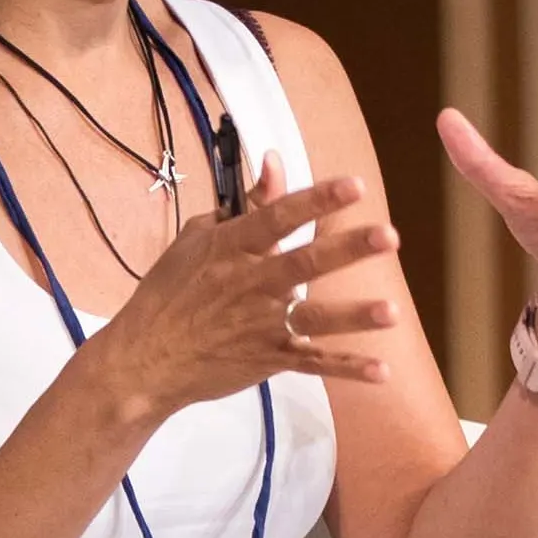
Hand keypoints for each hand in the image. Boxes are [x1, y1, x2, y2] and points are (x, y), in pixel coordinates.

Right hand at [85, 163, 400, 417]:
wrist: (144, 359)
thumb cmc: (169, 294)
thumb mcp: (198, 239)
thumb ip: (245, 204)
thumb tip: (275, 165)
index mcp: (232, 248)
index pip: (279, 217)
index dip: (316, 199)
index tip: (353, 186)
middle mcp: (250, 285)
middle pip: (305, 262)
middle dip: (347, 249)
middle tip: (389, 236)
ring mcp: (260, 325)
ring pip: (314, 317)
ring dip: (354, 316)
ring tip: (393, 312)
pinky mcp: (267, 360)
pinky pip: (312, 363)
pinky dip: (346, 368)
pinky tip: (381, 372)